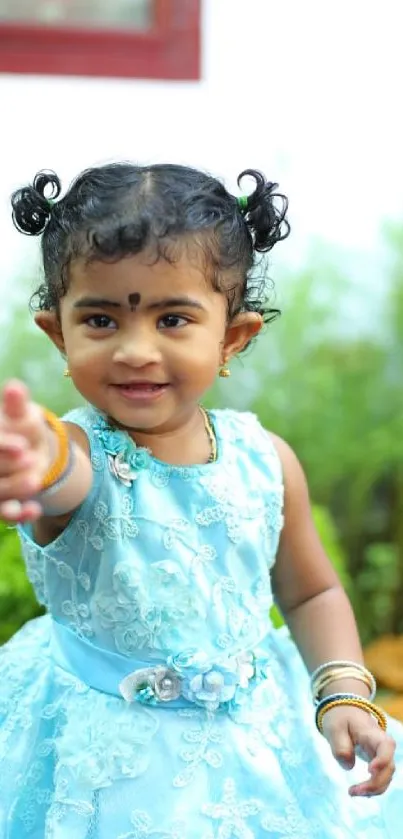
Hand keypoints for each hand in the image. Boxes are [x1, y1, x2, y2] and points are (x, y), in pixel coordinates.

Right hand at [0, 380, 51, 522]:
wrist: (29, 451)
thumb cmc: (20, 428)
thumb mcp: (21, 415)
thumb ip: (17, 405)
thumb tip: (15, 388)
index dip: (3, 445)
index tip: (22, 446)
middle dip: (8, 467)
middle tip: (31, 461)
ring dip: (14, 489)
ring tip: (37, 481)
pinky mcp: (0, 505)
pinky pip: (6, 513)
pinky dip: (19, 514)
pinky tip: (34, 510)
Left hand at [321, 704, 395, 796]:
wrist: (344, 711)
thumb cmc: (340, 718)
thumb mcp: (334, 728)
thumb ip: (340, 747)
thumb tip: (349, 766)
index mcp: (372, 733)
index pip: (386, 746)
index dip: (382, 760)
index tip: (369, 771)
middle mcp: (381, 745)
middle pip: (389, 767)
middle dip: (375, 784)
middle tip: (353, 791)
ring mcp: (381, 754)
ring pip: (386, 776)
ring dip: (373, 789)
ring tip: (352, 792)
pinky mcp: (376, 762)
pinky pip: (380, 777)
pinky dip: (372, 787)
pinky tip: (358, 791)